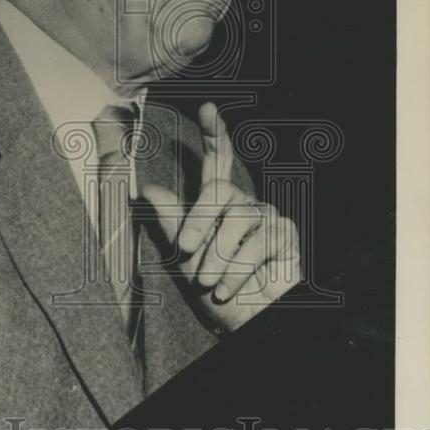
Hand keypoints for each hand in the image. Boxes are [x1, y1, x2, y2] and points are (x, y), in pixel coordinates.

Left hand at [142, 103, 300, 331]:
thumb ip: (171, 221)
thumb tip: (146, 189)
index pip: (217, 160)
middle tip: (185, 252)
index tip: (207, 108)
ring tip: (208, 281)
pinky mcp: (284, 235)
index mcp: (218, 203)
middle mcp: (244, 203)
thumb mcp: (185, 257)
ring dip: (216, 255)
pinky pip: (256, 244)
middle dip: (198, 222)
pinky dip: (235, 271)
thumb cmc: (214, 288)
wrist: (247, 320)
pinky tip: (226, 288)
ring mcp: (266, 217)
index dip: (214, 133)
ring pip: (237, 218)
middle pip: (220, 190)